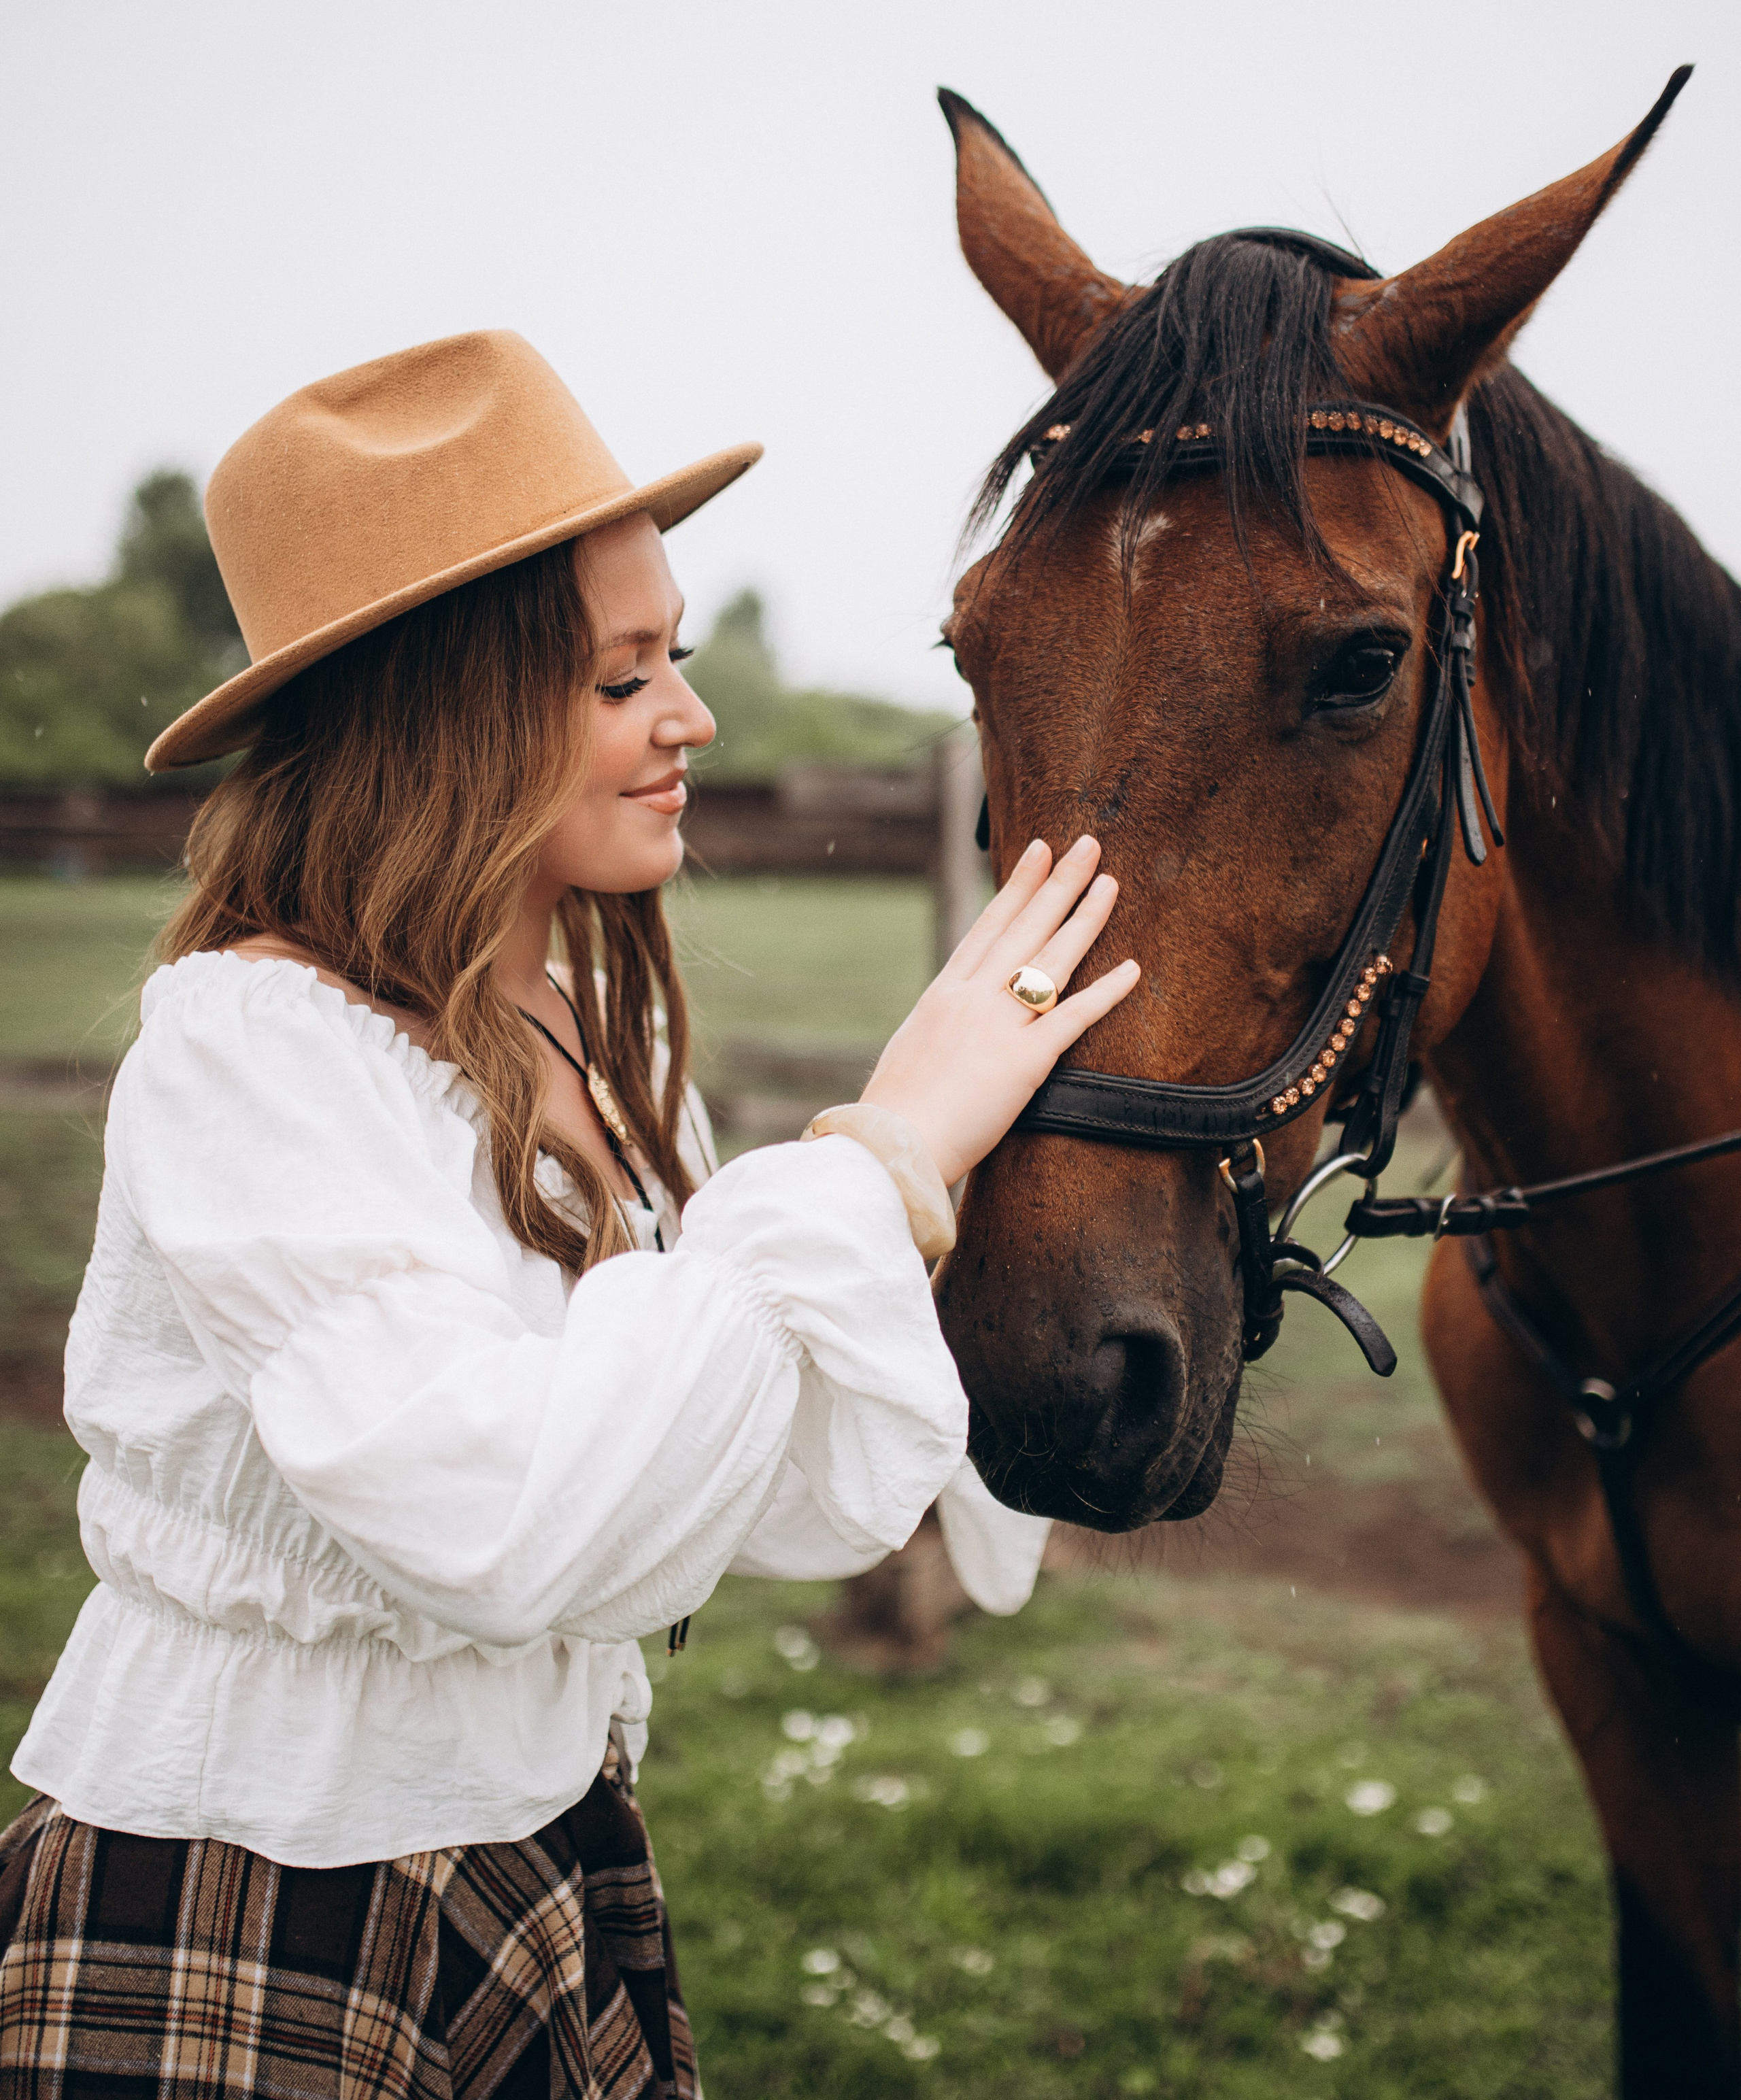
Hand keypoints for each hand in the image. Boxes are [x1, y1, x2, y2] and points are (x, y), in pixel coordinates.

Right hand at [859, 836, 1139, 1186]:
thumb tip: (948, 1028)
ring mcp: (998, 1026)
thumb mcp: (912, 1052)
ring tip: (1110, 883)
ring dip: (1085, 918)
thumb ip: (938, 1030)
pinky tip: (1133, 969)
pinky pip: (1072, 1018)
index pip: (989, 927)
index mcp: (943, 994)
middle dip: (1059, 883)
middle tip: (1089, 844)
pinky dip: (1105, 992)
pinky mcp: (1024, 1062)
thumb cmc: (893, 1113)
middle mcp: (972, 998)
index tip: (1040, 853)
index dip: (1018, 887)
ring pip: (1051, 959)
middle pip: (1025, 928)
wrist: (889, 1146)